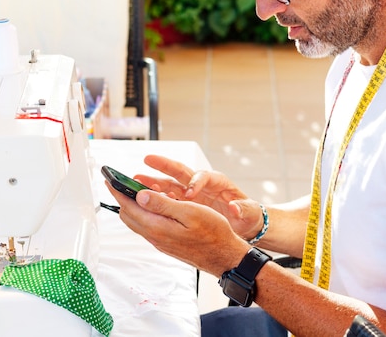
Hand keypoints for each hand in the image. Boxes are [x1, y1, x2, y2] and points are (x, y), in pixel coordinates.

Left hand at [105, 181, 249, 275]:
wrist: (224, 256)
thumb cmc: (213, 233)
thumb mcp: (190, 212)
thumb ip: (163, 204)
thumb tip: (140, 196)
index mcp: (158, 227)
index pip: (129, 206)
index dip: (118, 191)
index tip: (110, 179)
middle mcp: (155, 236)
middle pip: (128, 215)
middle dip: (122, 197)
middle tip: (120, 182)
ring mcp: (159, 241)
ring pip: (137, 221)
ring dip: (133, 205)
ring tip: (136, 190)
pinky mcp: (165, 243)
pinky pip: (147, 226)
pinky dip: (144, 213)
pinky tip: (154, 205)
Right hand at [134, 155, 264, 240]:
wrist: (242, 226)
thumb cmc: (246, 215)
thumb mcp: (248, 212)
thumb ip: (243, 209)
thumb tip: (236, 208)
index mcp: (217, 182)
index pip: (203, 176)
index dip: (195, 183)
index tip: (190, 194)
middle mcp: (201, 184)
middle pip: (180, 171)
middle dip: (164, 165)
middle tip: (148, 159)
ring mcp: (191, 193)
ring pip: (169, 183)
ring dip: (154, 181)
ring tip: (136, 179)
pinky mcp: (184, 204)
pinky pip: (167, 197)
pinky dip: (156, 197)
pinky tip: (143, 199)